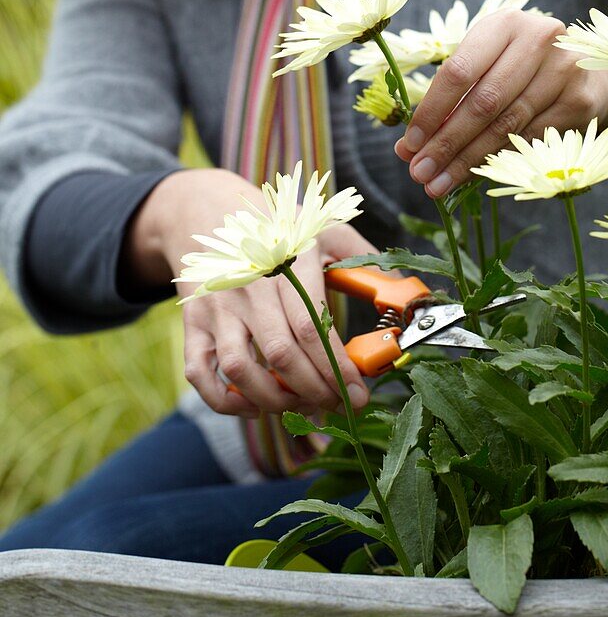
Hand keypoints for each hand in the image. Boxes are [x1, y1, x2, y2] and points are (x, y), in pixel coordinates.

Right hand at [124, 168, 371, 416]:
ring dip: (274, 399)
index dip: (337, 367)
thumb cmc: (278, 228)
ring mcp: (217, 305)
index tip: (359, 394)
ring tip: (301, 405)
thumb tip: (405, 292)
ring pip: (239, 367)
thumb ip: (364, 258)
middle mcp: (250, 284)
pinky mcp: (193, 323)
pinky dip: (224, 400)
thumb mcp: (323, 228)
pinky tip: (253, 404)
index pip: (312, 325)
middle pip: (281, 353)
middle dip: (315, 390)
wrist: (210, 211)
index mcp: (287, 259)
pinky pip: (199, 373)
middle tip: (338, 405)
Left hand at [394, 9, 607, 197]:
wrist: (584, 74)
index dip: (432, 111)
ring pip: (505, 126)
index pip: (458, 72)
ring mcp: (563, 70)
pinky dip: (498, 161)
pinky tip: (473, 178)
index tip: (410, 144)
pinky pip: (529, 139)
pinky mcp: (579, 101)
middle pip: (482, 103)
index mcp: (504, 24)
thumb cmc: (519, 69)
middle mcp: (538, 39)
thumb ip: (447, 103)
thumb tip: (406, 149)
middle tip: (420, 173)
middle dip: (446, 143)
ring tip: (439, 184)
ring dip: (468, 160)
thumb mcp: (483, 69)